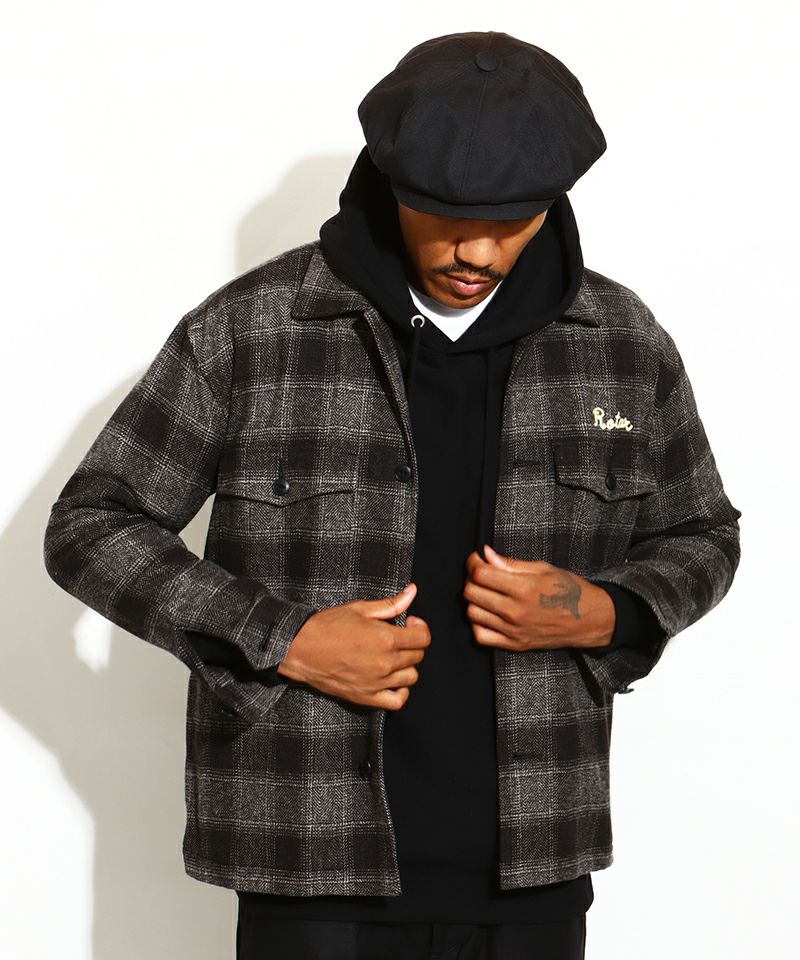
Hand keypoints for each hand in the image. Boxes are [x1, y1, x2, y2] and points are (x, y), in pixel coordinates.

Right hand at [276, 584, 430, 709]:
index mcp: (386, 639)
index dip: (419, 627)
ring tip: (391, 656)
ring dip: (406, 665)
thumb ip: (391, 604)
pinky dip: (400, 692)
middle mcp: (385, 663)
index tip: (409, 623)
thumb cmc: (327, 626)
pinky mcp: (366, 697)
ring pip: (411, 677)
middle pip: (418, 656)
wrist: (300, 648)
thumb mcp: (360, 609)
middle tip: (397, 637)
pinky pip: (397, 701)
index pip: (423, 637)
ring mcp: (377, 682)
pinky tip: (392, 679)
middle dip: (411, 644)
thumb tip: (412, 591)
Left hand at [463, 545, 614, 650]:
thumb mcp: (543, 569)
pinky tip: (487, 614)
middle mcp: (516, 611)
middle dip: (471, 579)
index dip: (473, 563)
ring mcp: (513, 630)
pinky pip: (481, 636)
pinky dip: (477, 624)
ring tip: (485, 593)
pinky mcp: (514, 644)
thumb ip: (511, 563)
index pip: (480, 574)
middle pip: (471, 593)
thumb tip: (486, 554)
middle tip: (481, 574)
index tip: (477, 559)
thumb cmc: (569, 590)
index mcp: (524, 588)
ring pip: (472, 613)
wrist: (589, 619)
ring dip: (473, 600)